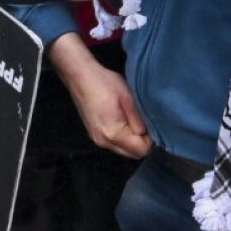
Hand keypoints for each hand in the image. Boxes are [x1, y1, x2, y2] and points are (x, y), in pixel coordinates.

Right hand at [49, 33, 151, 157]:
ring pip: (123, 150)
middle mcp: (104, 142)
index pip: (141, 150)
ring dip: (132, 140)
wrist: (80, 76)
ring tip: (131, 119)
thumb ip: (140, 121)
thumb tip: (148, 134)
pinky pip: (115, 144)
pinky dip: (122, 137)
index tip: (150, 124)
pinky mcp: (94, 134)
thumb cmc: (105, 84)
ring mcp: (97, 139)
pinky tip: (121, 120)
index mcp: (113, 134)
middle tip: (143, 122)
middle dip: (142, 142)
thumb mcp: (129, 99)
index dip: (150, 140)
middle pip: (132, 154)